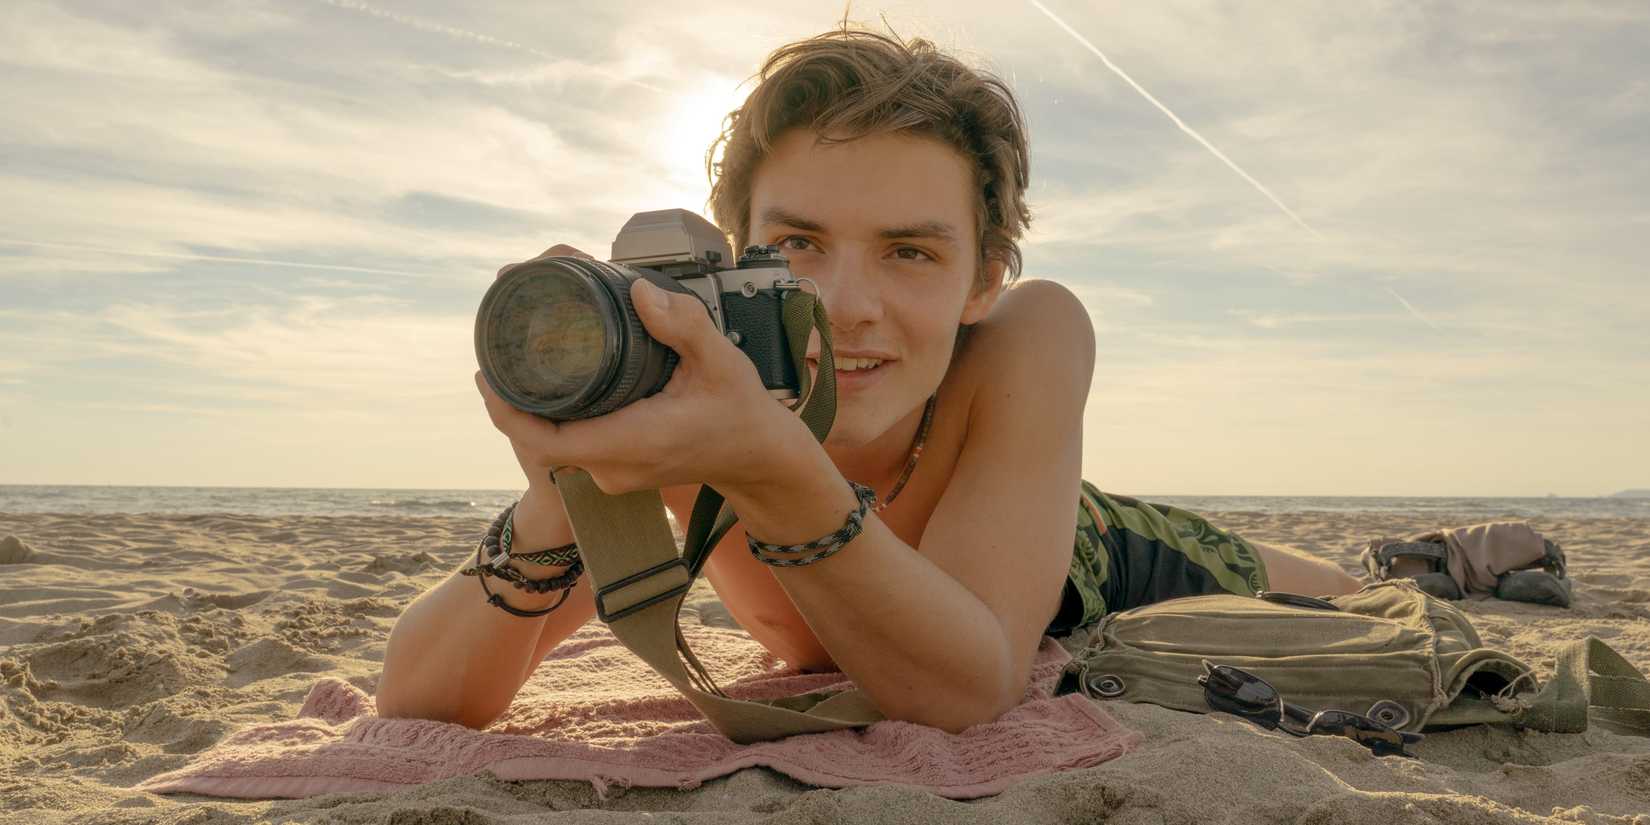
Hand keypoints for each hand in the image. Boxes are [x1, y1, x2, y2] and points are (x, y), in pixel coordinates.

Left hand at [476, 271, 813, 495]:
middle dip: (512, 399)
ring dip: (532, 410)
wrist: (761, 458)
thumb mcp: (721, 361)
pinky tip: (549, 386)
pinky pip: (572, 448)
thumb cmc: (744, 413)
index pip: (546, 440)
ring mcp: (616, 473)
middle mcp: (616, 466)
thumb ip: (683, 324)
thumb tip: (638, 290)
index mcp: (632, 442)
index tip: (487, 373)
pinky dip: (555, 419)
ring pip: (555, 445)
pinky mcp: (620, 470)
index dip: (506, 412)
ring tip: (517, 362)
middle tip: (499, 349)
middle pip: (540, 439)